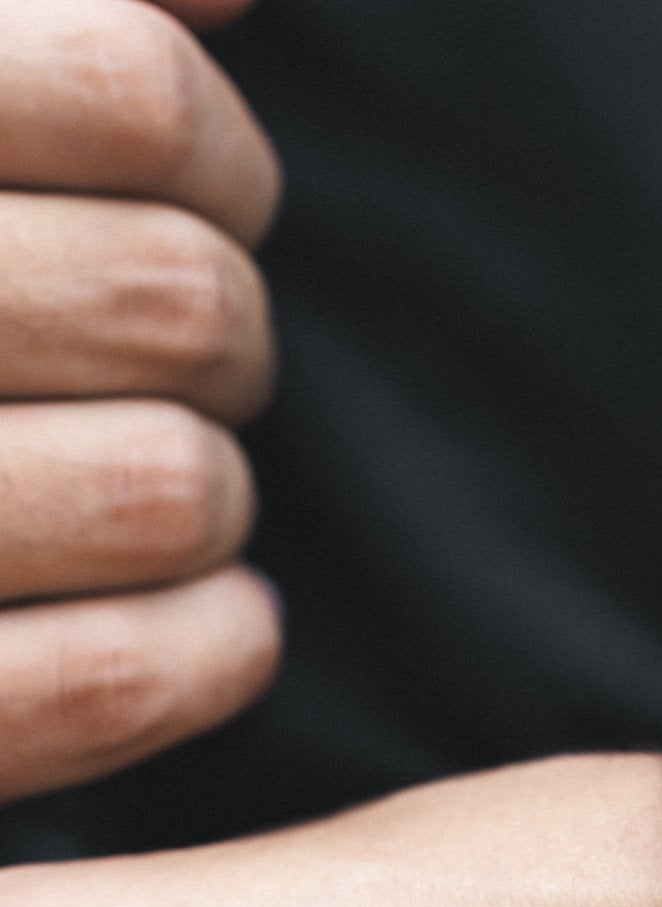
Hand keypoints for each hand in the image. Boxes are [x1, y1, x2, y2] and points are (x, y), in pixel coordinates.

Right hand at [0, 0, 280, 804]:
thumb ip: (33, 19)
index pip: (130, 93)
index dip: (214, 150)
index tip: (206, 193)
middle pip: (175, 300)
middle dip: (220, 330)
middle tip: (189, 357)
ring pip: (168, 486)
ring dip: (209, 488)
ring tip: (163, 484)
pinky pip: (106, 680)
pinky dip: (211, 650)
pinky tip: (224, 621)